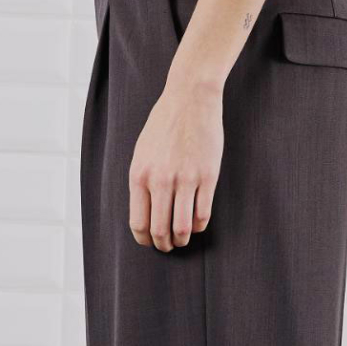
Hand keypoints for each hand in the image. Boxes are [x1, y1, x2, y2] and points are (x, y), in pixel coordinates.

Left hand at [128, 76, 222, 250]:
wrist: (189, 99)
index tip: (151, 241)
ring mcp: (185, 180)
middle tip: (168, 246)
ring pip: (182, 228)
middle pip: (160, 230)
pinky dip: (198, 225)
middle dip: (164, 245)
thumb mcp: (141, 153)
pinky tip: (196, 222)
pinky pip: (202, 214)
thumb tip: (145, 212)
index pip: (138, 223)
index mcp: (139, 176)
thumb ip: (142, 182)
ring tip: (183, 238)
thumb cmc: (163, 125)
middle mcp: (160, 181)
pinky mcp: (207, 177)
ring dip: (182, 239)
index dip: (145, 239)